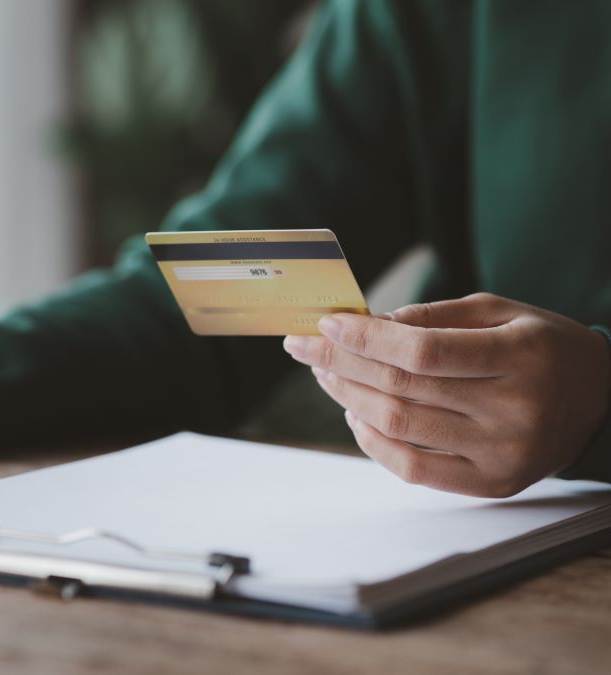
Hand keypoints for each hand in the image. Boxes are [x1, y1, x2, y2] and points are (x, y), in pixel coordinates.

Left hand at [282, 293, 610, 496]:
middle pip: (402, 390)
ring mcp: (503, 454)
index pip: (423, 352)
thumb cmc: (539, 347)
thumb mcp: (500, 311)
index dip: (366, 338)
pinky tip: (355, 414)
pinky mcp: (491, 484)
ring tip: (326, 375)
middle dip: (341, 364)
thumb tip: (365, 324)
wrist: (599, 399)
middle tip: (306, 347)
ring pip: (399, 428)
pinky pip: (412, 469)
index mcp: (521, 357)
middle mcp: (515, 411)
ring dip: (348, 398)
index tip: (327, 323)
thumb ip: (433, 316)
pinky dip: (372, 442)